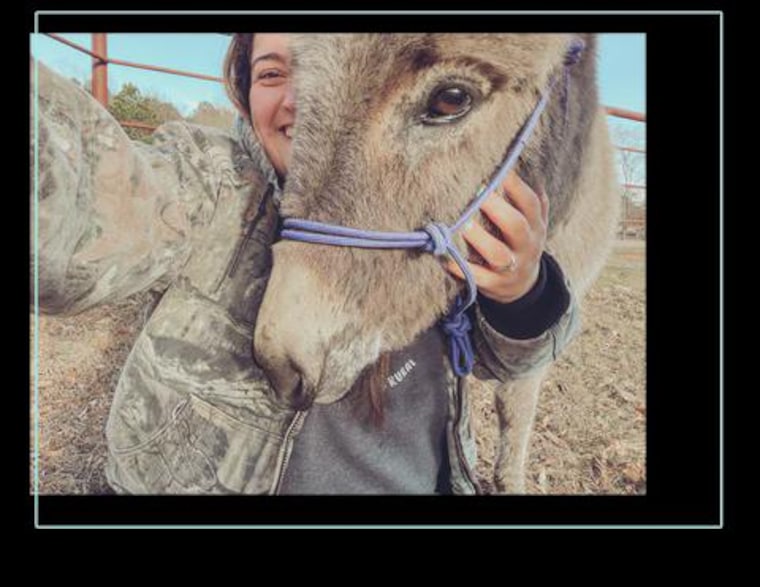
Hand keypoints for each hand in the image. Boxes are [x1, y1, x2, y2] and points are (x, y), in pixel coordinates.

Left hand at [445, 170, 548, 303]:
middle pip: (516, 226)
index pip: (530, 204)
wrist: (522, 285)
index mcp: (534, 226)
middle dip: (497, 209)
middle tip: (477, 193)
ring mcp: (510, 267)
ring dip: (479, 239)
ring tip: (462, 225)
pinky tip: (446, 257)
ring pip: (497, 254)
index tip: (498, 170)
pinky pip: (478, 277)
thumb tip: (514, 164)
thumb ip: (527, 199)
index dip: (516, 187)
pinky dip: (462, 269)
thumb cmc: (519, 243)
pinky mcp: (494, 284)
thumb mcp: (532, 223)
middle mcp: (526, 246)